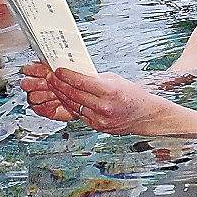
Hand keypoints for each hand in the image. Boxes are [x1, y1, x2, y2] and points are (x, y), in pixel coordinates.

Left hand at [22, 63, 162, 133]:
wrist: (145, 115)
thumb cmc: (133, 95)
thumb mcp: (116, 80)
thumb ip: (96, 78)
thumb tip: (76, 73)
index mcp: (109, 91)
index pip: (81, 82)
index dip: (66, 75)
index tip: (58, 70)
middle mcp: (103, 106)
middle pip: (74, 94)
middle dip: (59, 84)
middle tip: (51, 76)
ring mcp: (99, 118)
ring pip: (73, 105)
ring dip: (61, 95)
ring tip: (54, 86)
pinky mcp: (97, 126)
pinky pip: (79, 114)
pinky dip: (70, 105)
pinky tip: (65, 98)